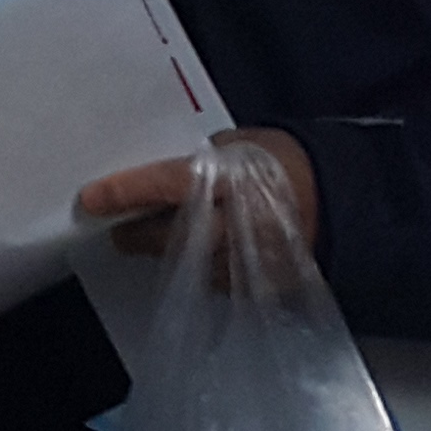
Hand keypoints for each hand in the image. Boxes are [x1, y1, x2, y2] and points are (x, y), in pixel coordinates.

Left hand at [78, 130, 320, 298]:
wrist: (339, 200)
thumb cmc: (285, 163)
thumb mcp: (243, 144)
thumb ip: (202, 161)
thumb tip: (164, 179)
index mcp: (231, 180)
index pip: (167, 186)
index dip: (126, 193)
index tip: (91, 200)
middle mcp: (236, 224)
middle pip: (169, 236)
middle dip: (136, 234)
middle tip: (117, 230)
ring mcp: (246, 260)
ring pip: (187, 265)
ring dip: (166, 253)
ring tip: (151, 239)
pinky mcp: (255, 286)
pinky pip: (213, 282)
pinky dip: (198, 269)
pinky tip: (196, 256)